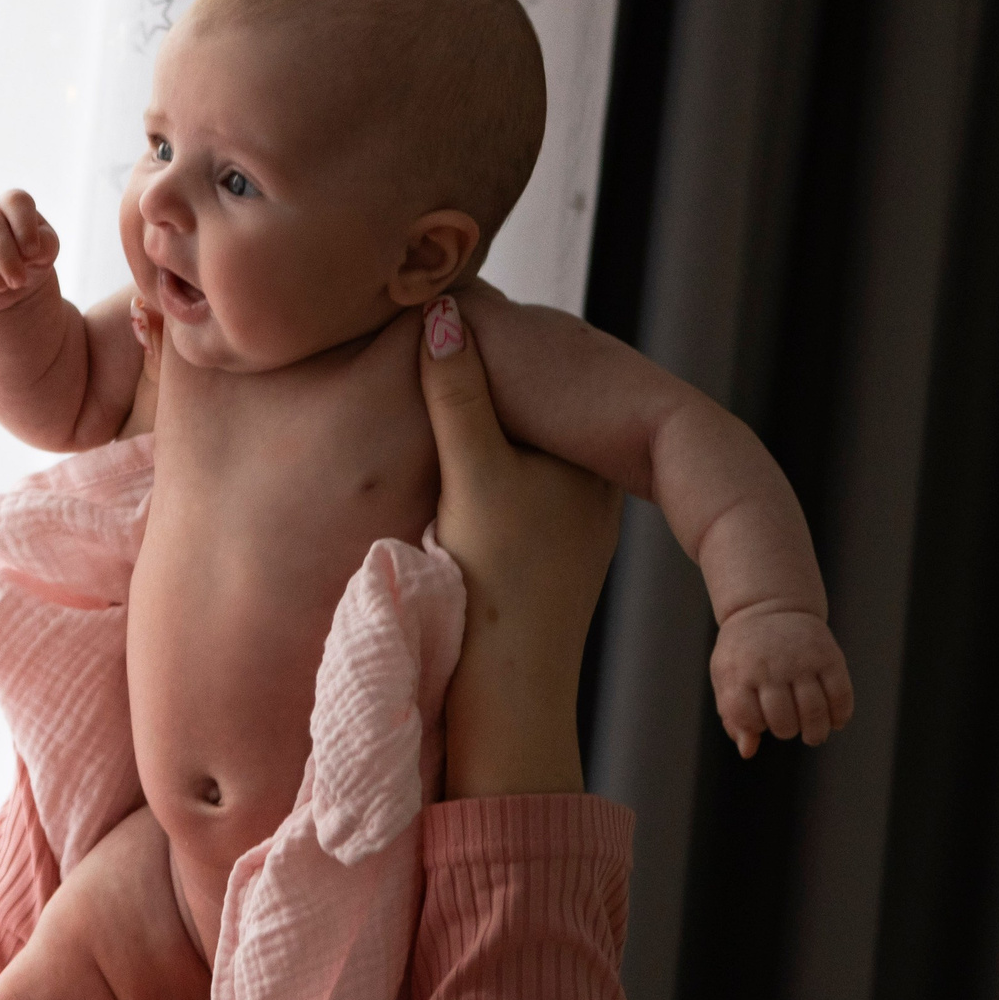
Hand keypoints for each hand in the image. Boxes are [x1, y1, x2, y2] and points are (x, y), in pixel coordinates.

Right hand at [0, 189, 59, 311]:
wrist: (11, 286)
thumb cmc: (31, 261)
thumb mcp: (46, 252)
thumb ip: (45, 245)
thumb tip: (28, 252)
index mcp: (10, 205)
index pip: (15, 201)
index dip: (24, 226)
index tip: (33, 252)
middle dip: (5, 257)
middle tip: (18, 281)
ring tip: (2, 288)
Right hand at [420, 296, 622, 798]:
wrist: (506, 688)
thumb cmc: (498, 579)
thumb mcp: (471, 471)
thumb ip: (455, 393)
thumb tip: (443, 311)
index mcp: (587, 456)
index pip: (534, 380)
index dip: (485, 345)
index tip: (433, 313)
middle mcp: (584, 485)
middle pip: (520, 415)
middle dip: (473, 384)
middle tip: (412, 345)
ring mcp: (559, 524)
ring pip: (506, 453)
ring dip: (463, 428)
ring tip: (410, 395)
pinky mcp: (528, 556)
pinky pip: (494, 488)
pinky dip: (462, 468)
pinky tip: (425, 464)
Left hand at [711, 604, 853, 756]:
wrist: (768, 606)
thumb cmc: (743, 651)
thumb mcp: (726, 676)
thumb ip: (732, 714)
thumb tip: (748, 752)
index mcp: (740, 673)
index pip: (749, 719)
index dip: (755, 727)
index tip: (759, 720)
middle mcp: (772, 668)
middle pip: (784, 720)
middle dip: (786, 731)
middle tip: (789, 728)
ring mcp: (802, 662)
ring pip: (814, 712)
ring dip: (816, 732)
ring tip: (813, 735)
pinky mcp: (829, 657)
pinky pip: (841, 695)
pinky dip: (840, 715)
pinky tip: (835, 721)